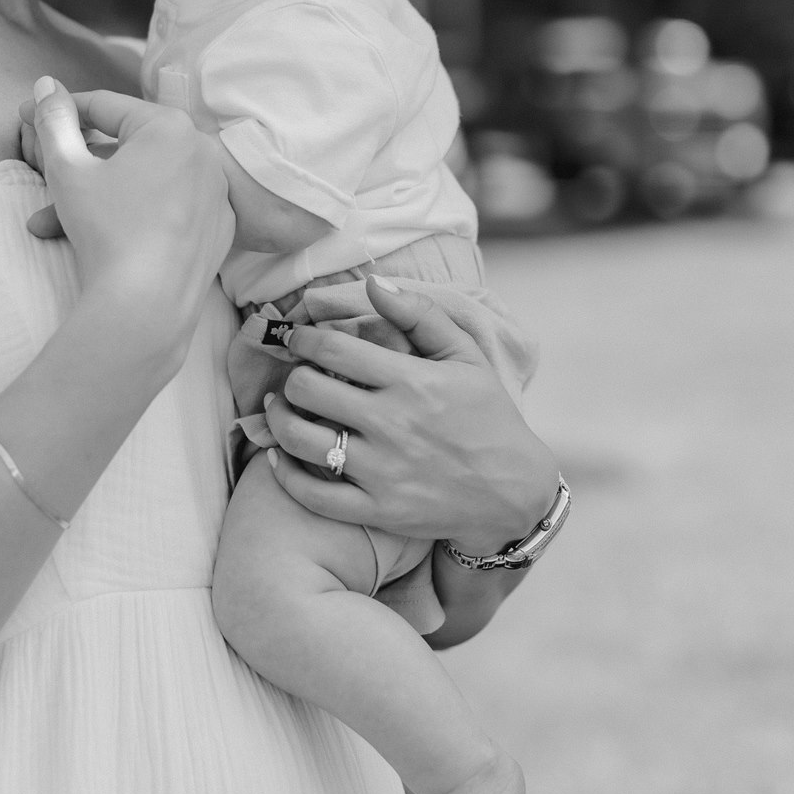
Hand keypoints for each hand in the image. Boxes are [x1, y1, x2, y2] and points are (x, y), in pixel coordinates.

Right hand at [18, 81, 234, 327]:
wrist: (146, 307)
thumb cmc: (106, 230)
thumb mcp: (68, 169)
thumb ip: (55, 121)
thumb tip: (46, 84)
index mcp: (169, 127)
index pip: (104, 107)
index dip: (58, 112)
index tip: (24, 117)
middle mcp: (203, 152)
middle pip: (127, 148)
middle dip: (78, 167)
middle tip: (42, 178)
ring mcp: (217, 192)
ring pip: (146, 182)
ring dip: (100, 197)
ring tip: (54, 224)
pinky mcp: (220, 229)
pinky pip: (171, 208)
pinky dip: (138, 216)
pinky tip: (102, 237)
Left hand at [263, 276, 556, 553]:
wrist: (514, 492)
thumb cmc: (489, 417)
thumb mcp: (466, 356)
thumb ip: (419, 314)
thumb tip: (373, 283)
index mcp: (410, 382)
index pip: (331, 349)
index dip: (302, 338)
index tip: (296, 337)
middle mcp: (391, 425)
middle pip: (306, 389)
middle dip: (292, 375)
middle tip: (294, 373)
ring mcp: (381, 471)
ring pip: (299, 440)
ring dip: (278, 419)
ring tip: (281, 408)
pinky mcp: (377, 510)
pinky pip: (313, 494)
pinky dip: (286, 475)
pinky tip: (280, 457)